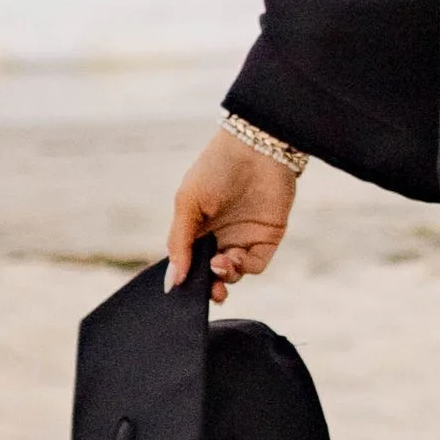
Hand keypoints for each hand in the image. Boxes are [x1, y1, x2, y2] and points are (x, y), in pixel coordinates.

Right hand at [166, 126, 299, 299]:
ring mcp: (242, 238)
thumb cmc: (216, 168)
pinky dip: (244, 268)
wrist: (256, 147)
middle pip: (210, 274)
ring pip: (232, 274)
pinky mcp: (266, 237)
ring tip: (219, 264)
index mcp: (196, 228)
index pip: (187, 263)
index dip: (184, 279)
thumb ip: (180, 241)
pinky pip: (255, 265)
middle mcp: (219, 236)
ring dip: (224, 277)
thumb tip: (173, 280)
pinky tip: (234, 259)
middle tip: (208, 292)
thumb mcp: (187, 201)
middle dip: (208, 287)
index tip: (180, 290)